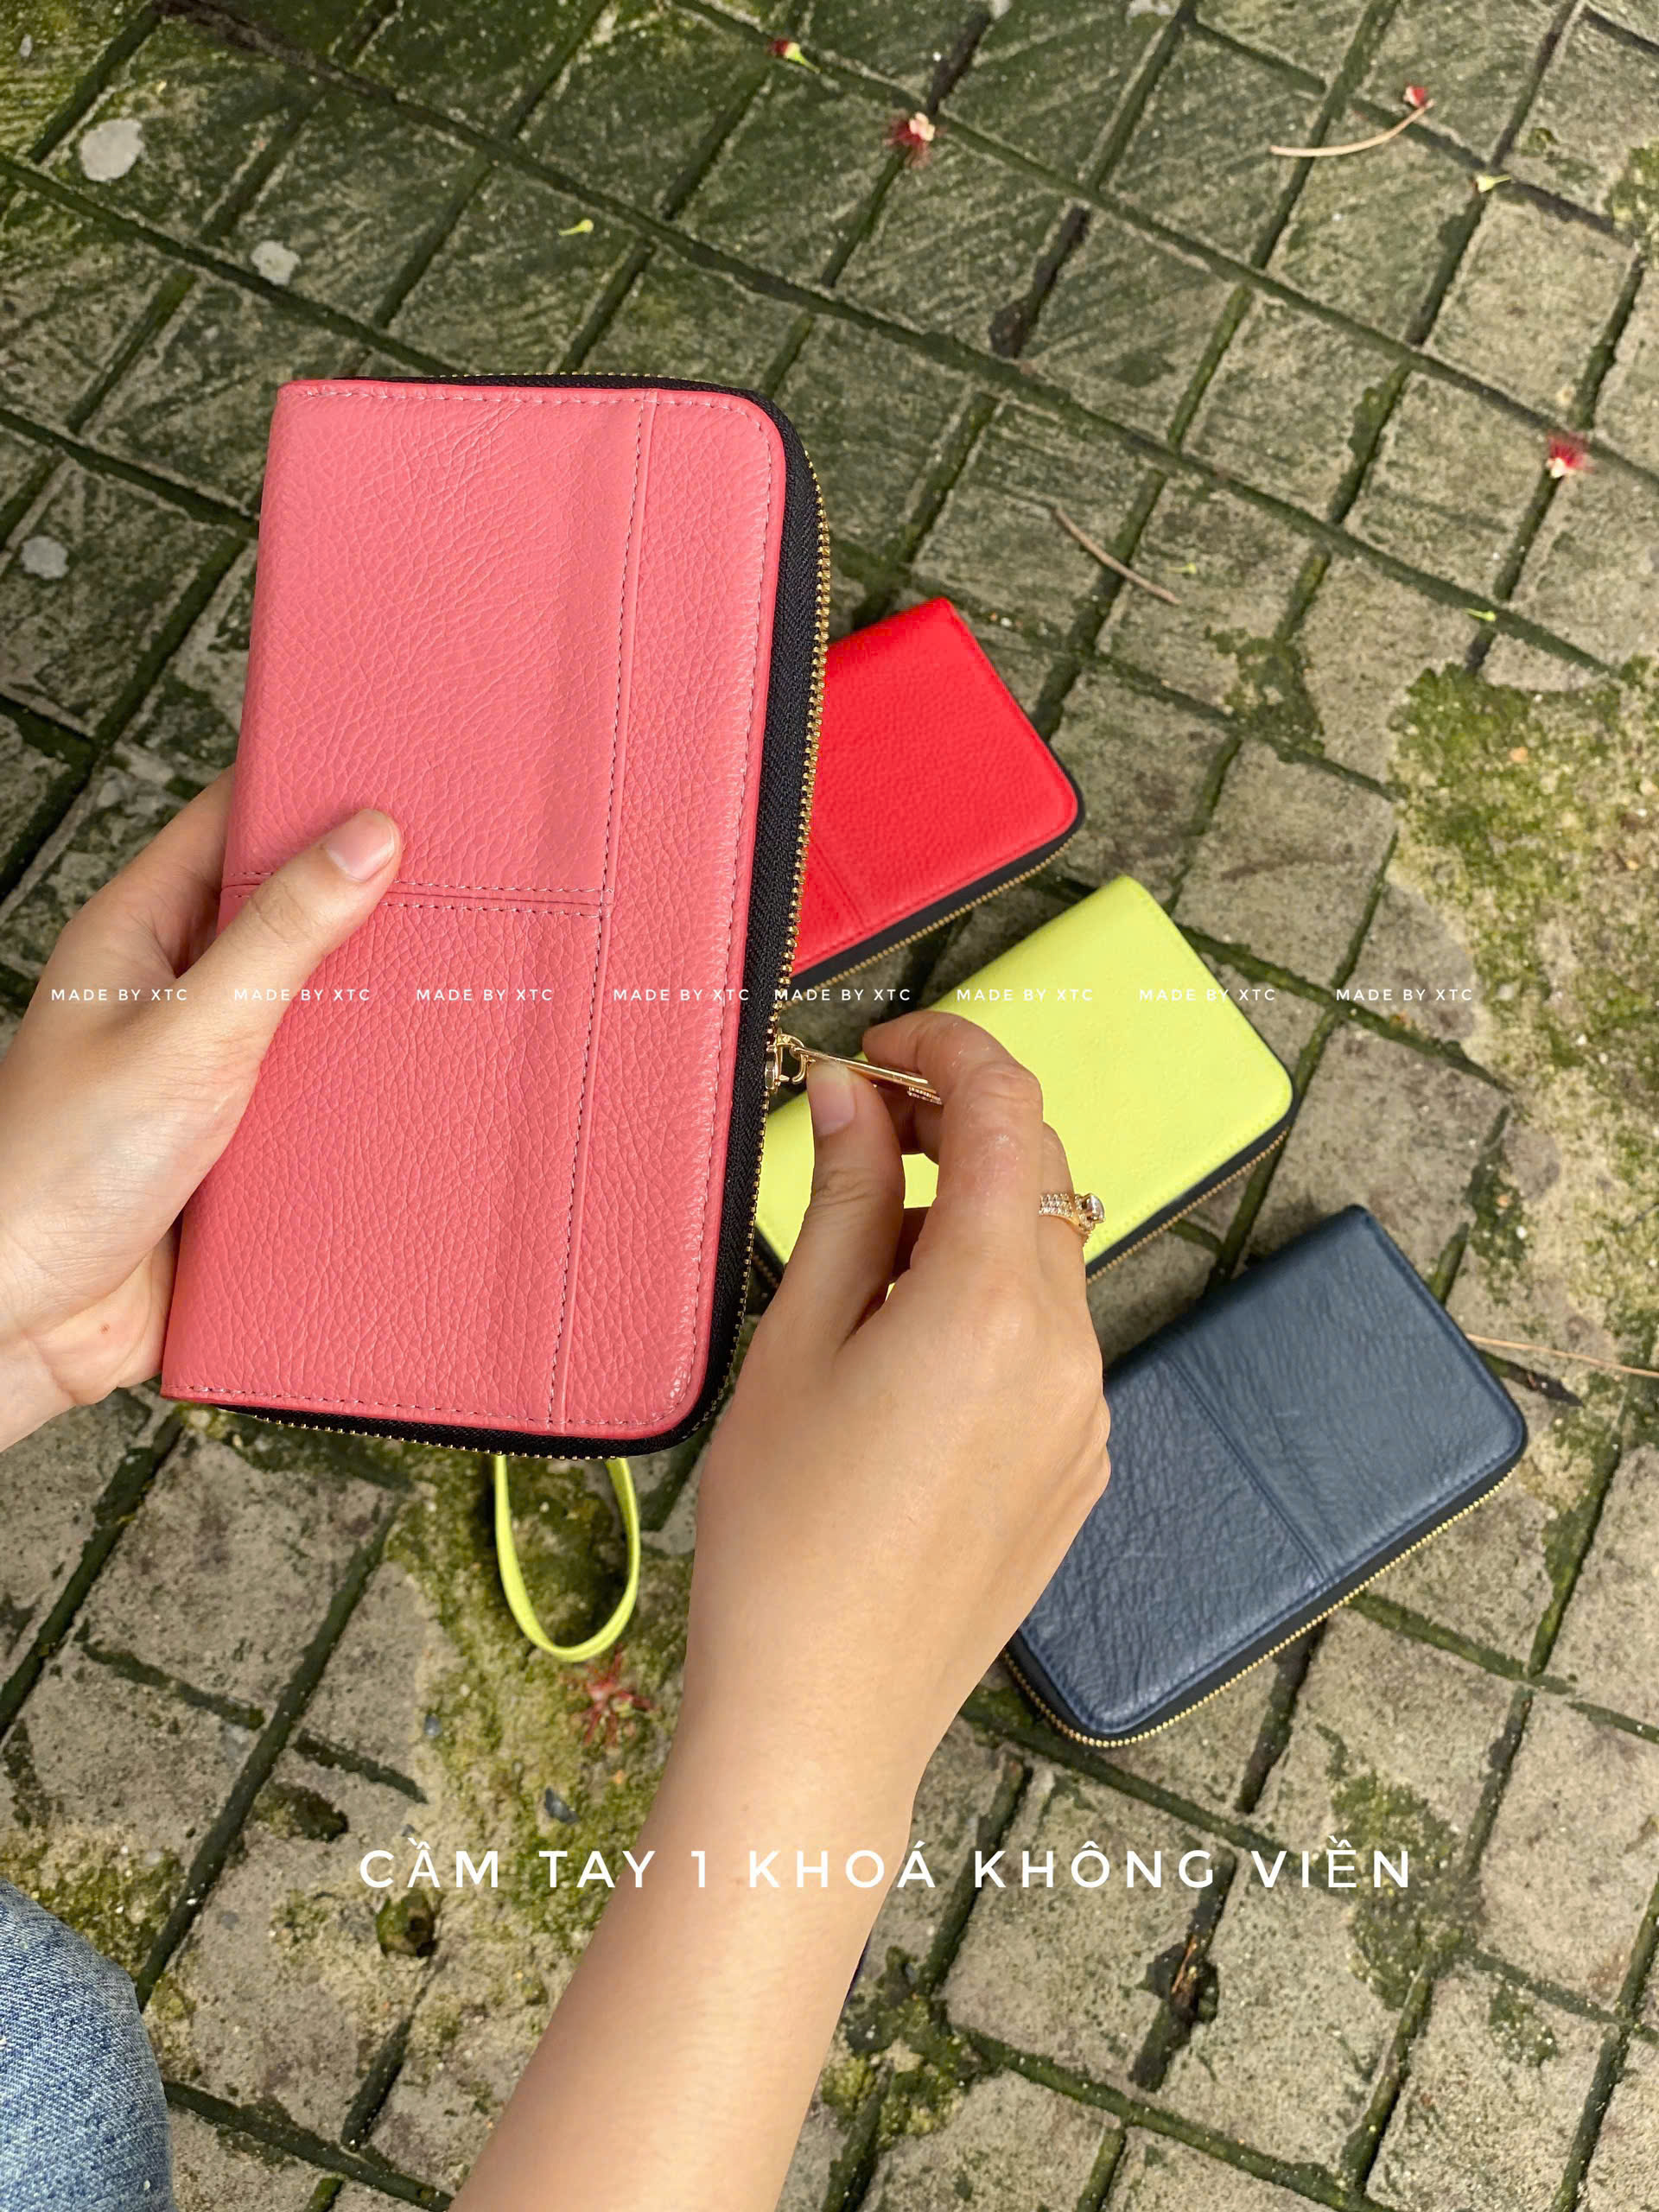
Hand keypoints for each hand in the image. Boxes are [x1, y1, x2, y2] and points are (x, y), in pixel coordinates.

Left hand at [0, 775, 400, 1445]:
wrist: (24, 1321)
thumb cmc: (56, 1171)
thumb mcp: (189, 1032)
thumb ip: (281, 935)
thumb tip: (367, 837)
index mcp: (139, 935)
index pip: (231, 823)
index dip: (309, 789)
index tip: (399, 770)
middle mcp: (174, 994)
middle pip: (286, 917)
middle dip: (367, 903)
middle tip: (463, 877)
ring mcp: (208, 1071)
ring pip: (314, 1015)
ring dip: (376, 1011)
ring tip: (468, 978)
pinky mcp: (240, 1150)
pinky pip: (320, 1106)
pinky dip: (369, 1099)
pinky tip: (430, 1093)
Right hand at [683, 1009, 1111, 1826]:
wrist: (825, 1718)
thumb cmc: (783, 1538)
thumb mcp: (793, 1346)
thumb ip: (836, 1199)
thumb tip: (849, 1094)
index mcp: (989, 1303)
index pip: (1005, 1109)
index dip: (946, 1046)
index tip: (882, 1046)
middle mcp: (1068, 1348)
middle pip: (1038, 1173)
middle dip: (957, 1125)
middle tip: (856, 1131)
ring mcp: (1086, 1412)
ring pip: (1045, 1256)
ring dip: (969, 1216)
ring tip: (857, 1263)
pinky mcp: (1081, 1464)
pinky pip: (1051, 1338)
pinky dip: (990, 1299)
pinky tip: (905, 1349)